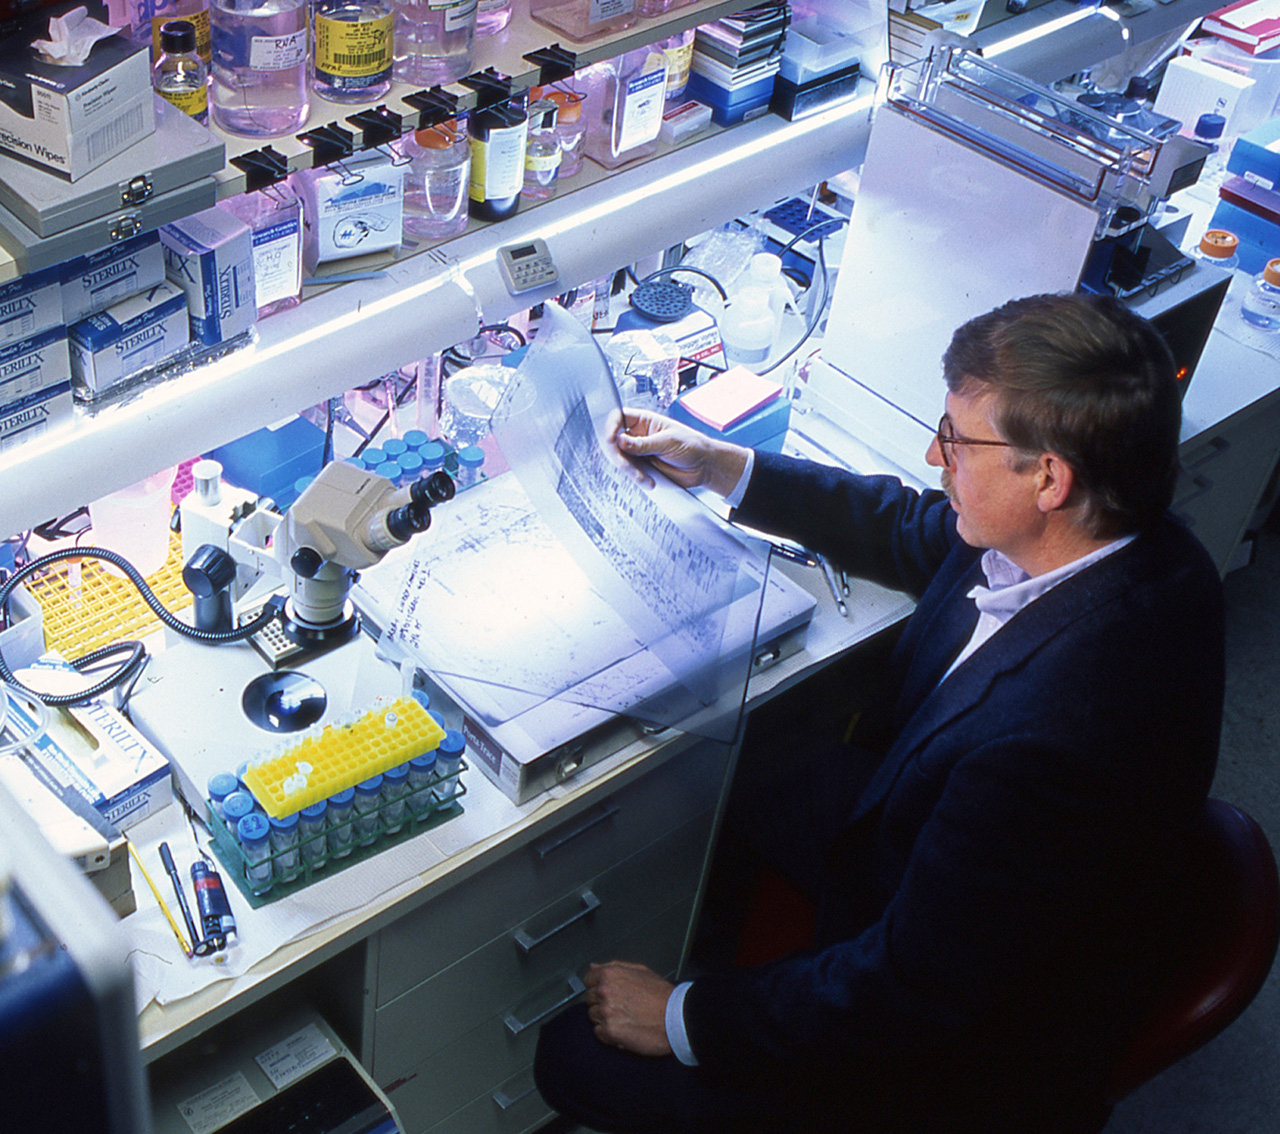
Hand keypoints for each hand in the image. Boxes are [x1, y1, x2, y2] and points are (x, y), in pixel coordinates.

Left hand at [583, 961, 674, 1056]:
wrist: (676, 1017)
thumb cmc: (661, 995)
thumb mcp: (640, 971)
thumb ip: (614, 967)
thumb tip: (594, 967)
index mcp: (611, 975)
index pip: (589, 980)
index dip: (598, 987)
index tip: (606, 993)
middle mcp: (605, 992)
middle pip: (590, 999)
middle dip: (601, 1003)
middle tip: (620, 1007)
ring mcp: (606, 1012)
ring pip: (593, 1016)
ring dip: (604, 1019)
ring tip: (624, 1018)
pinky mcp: (610, 1031)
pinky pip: (598, 1033)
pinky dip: (608, 1034)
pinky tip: (623, 1029)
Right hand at [608, 408, 748, 497]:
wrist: (704, 467)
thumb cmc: (692, 445)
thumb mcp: (668, 441)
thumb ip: (643, 443)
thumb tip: (620, 440)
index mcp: (644, 421)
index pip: (618, 418)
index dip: (611, 427)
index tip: (612, 439)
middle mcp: (638, 435)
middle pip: (614, 441)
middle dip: (618, 455)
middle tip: (627, 465)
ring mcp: (639, 452)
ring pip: (620, 459)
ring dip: (629, 470)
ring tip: (644, 477)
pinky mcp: (642, 468)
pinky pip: (630, 473)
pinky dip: (636, 479)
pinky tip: (649, 481)